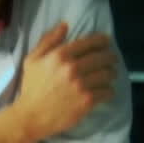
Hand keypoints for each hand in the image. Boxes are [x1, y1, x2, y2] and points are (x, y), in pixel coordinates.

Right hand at [13, 22, 117, 142]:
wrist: (31, 116)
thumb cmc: (31, 87)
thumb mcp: (32, 60)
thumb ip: (48, 41)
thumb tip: (65, 25)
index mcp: (60, 55)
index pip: (89, 42)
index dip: (102, 40)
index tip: (107, 41)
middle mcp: (72, 68)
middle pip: (102, 57)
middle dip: (110, 57)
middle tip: (112, 59)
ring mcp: (81, 85)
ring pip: (107, 74)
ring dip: (111, 73)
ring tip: (110, 75)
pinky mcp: (87, 101)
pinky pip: (107, 91)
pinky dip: (109, 90)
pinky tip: (106, 90)